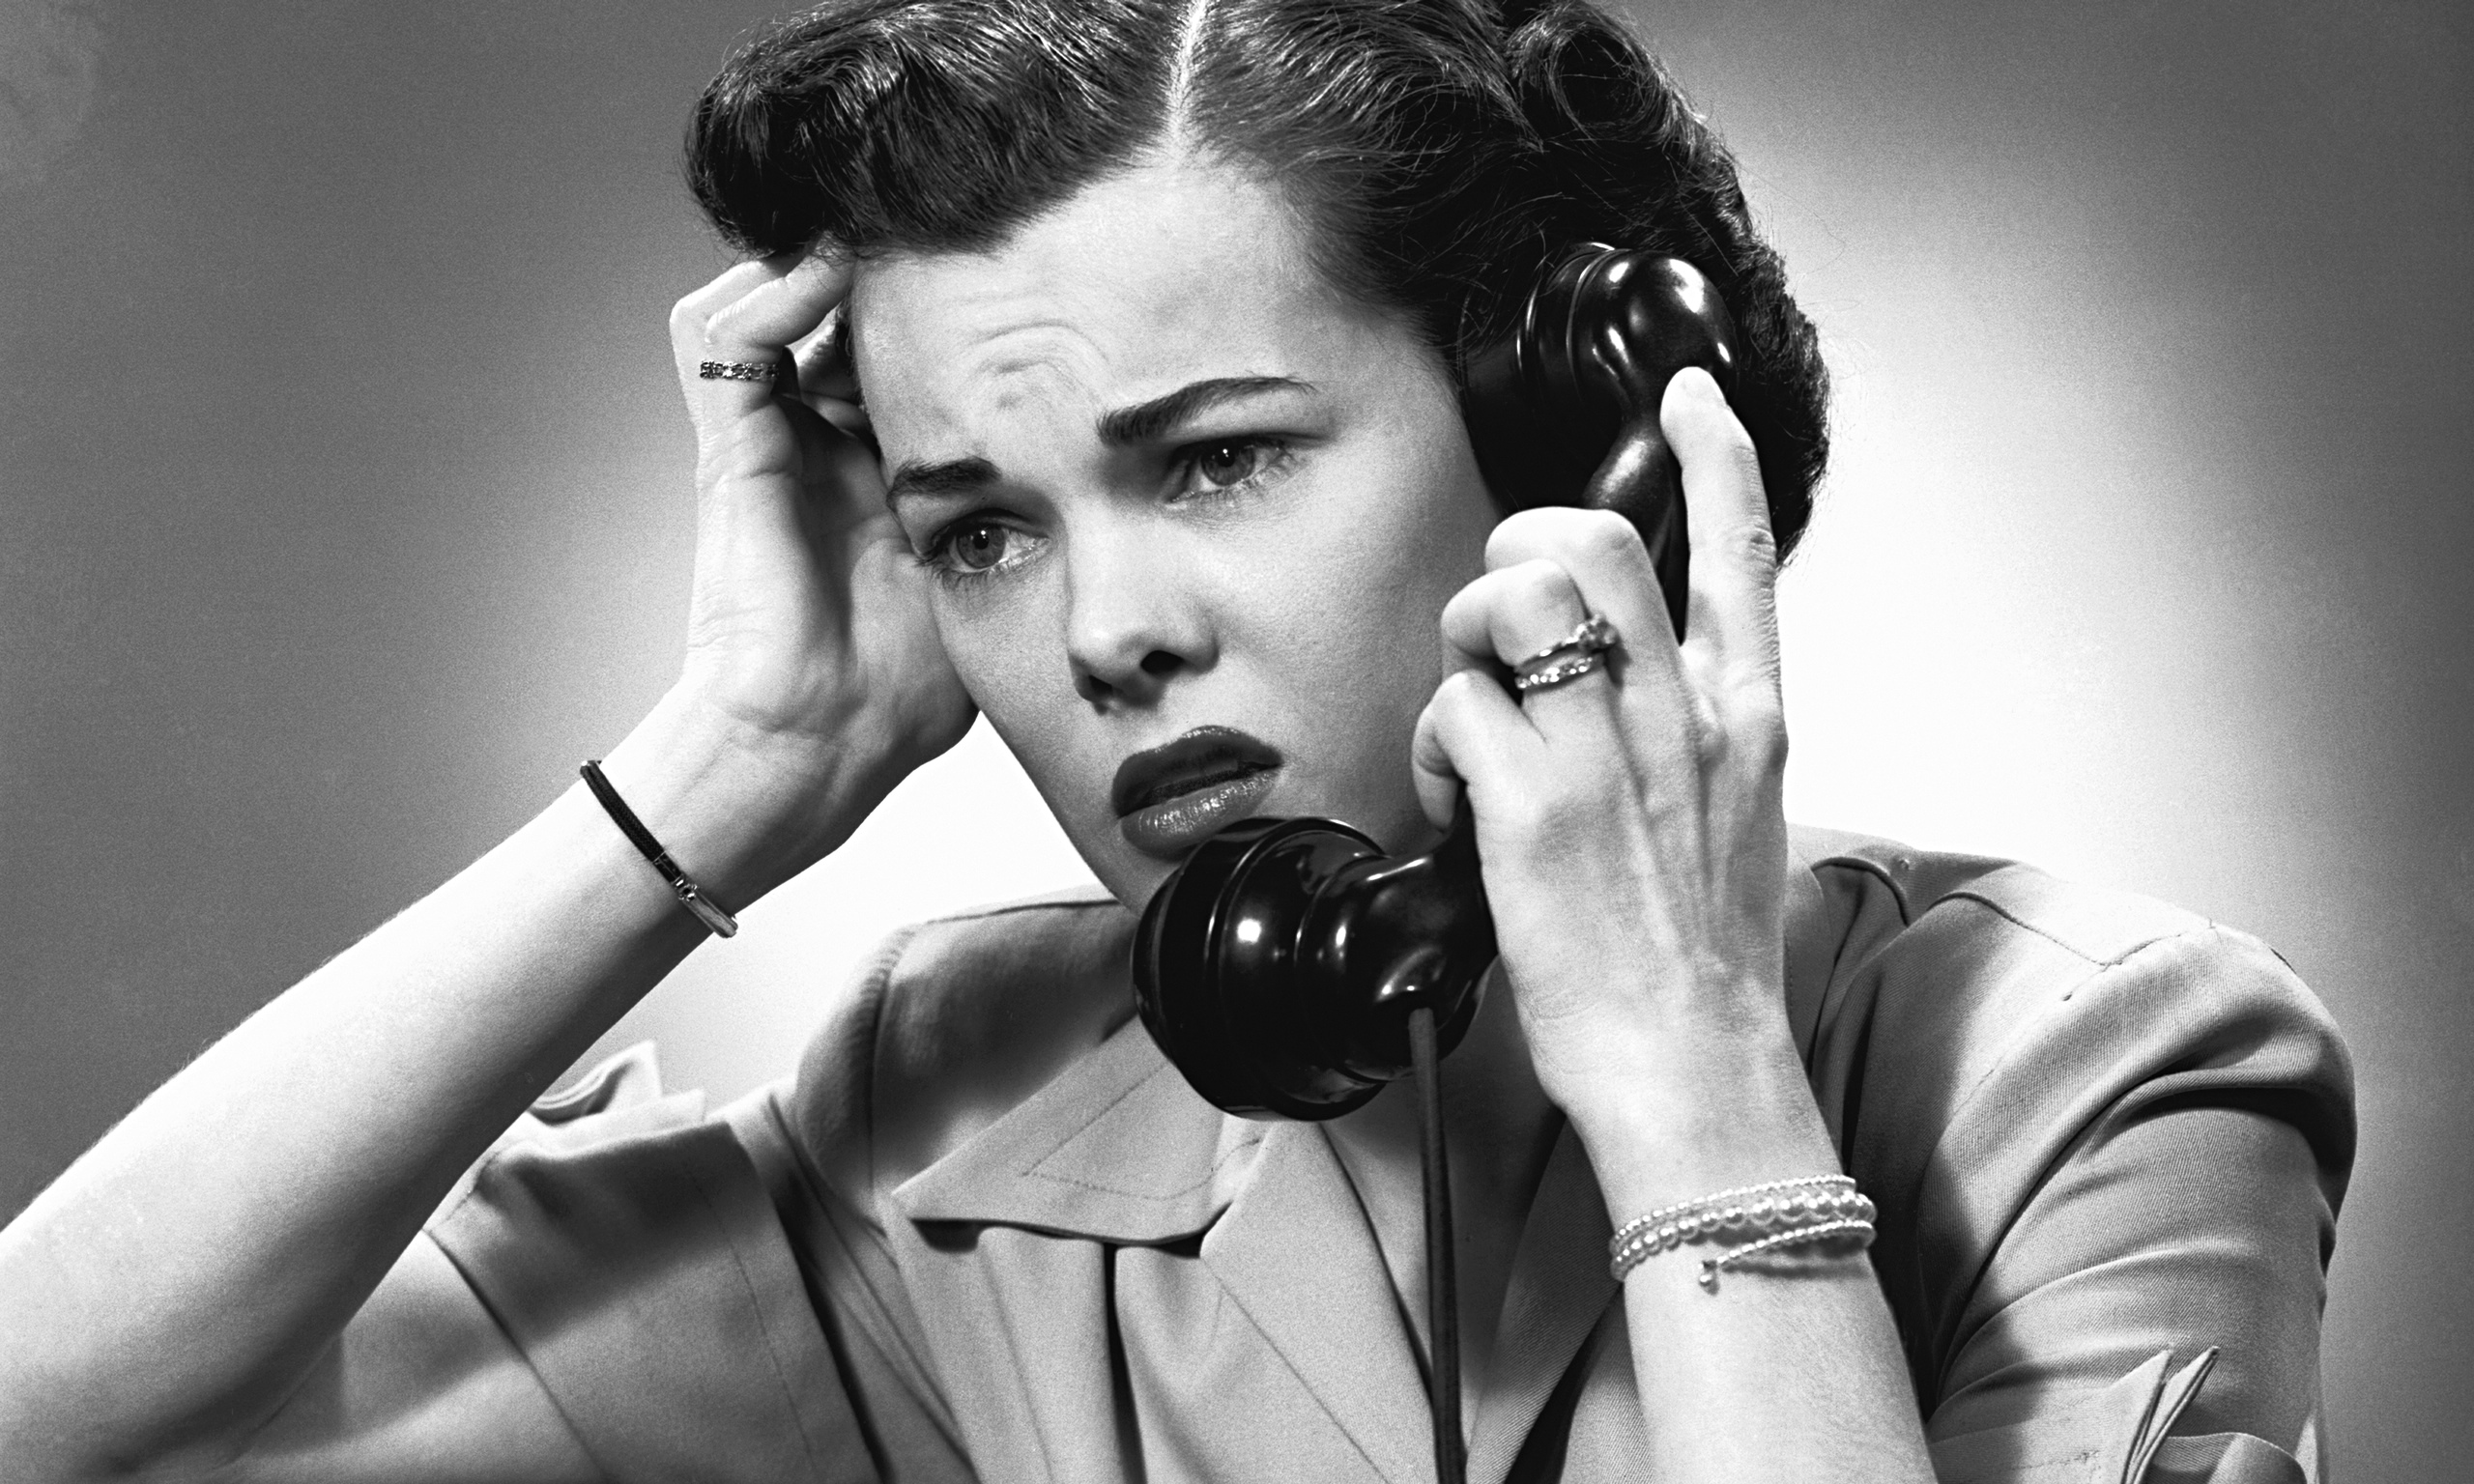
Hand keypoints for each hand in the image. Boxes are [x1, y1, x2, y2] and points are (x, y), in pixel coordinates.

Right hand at [646, 256, 974, 893]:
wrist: (820, 742)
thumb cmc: (904, 690)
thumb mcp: (990, 573)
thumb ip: (1026, 514)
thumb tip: (1114, 469)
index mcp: (874, 464)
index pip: (899, 349)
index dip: (948, 309)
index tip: (1015, 283)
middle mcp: (815, 439)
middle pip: (837, 307)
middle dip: (894, 270)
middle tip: (963, 246)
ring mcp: (768, 439)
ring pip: (770, 296)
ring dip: (826, 263)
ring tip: (889, 244)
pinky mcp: (730, 448)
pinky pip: (721, 334)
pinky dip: (770, 291)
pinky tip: (830, 272)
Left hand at [1410, 367, 1799, 1130]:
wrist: (1694, 1069)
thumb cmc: (1700, 962)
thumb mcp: (1735, 821)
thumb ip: (1691, 737)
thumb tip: (1625, 687)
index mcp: (1743, 718)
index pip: (1742, 553)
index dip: (1716, 455)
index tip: (1692, 395)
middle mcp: (1684, 717)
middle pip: (1592, 540)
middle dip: (1518, 553)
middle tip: (1497, 629)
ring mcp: (1611, 754)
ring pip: (1514, 594)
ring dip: (1464, 640)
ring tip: (1471, 720)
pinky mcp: (1537, 806)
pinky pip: (1454, 704)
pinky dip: (1432, 745)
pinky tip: (1454, 803)